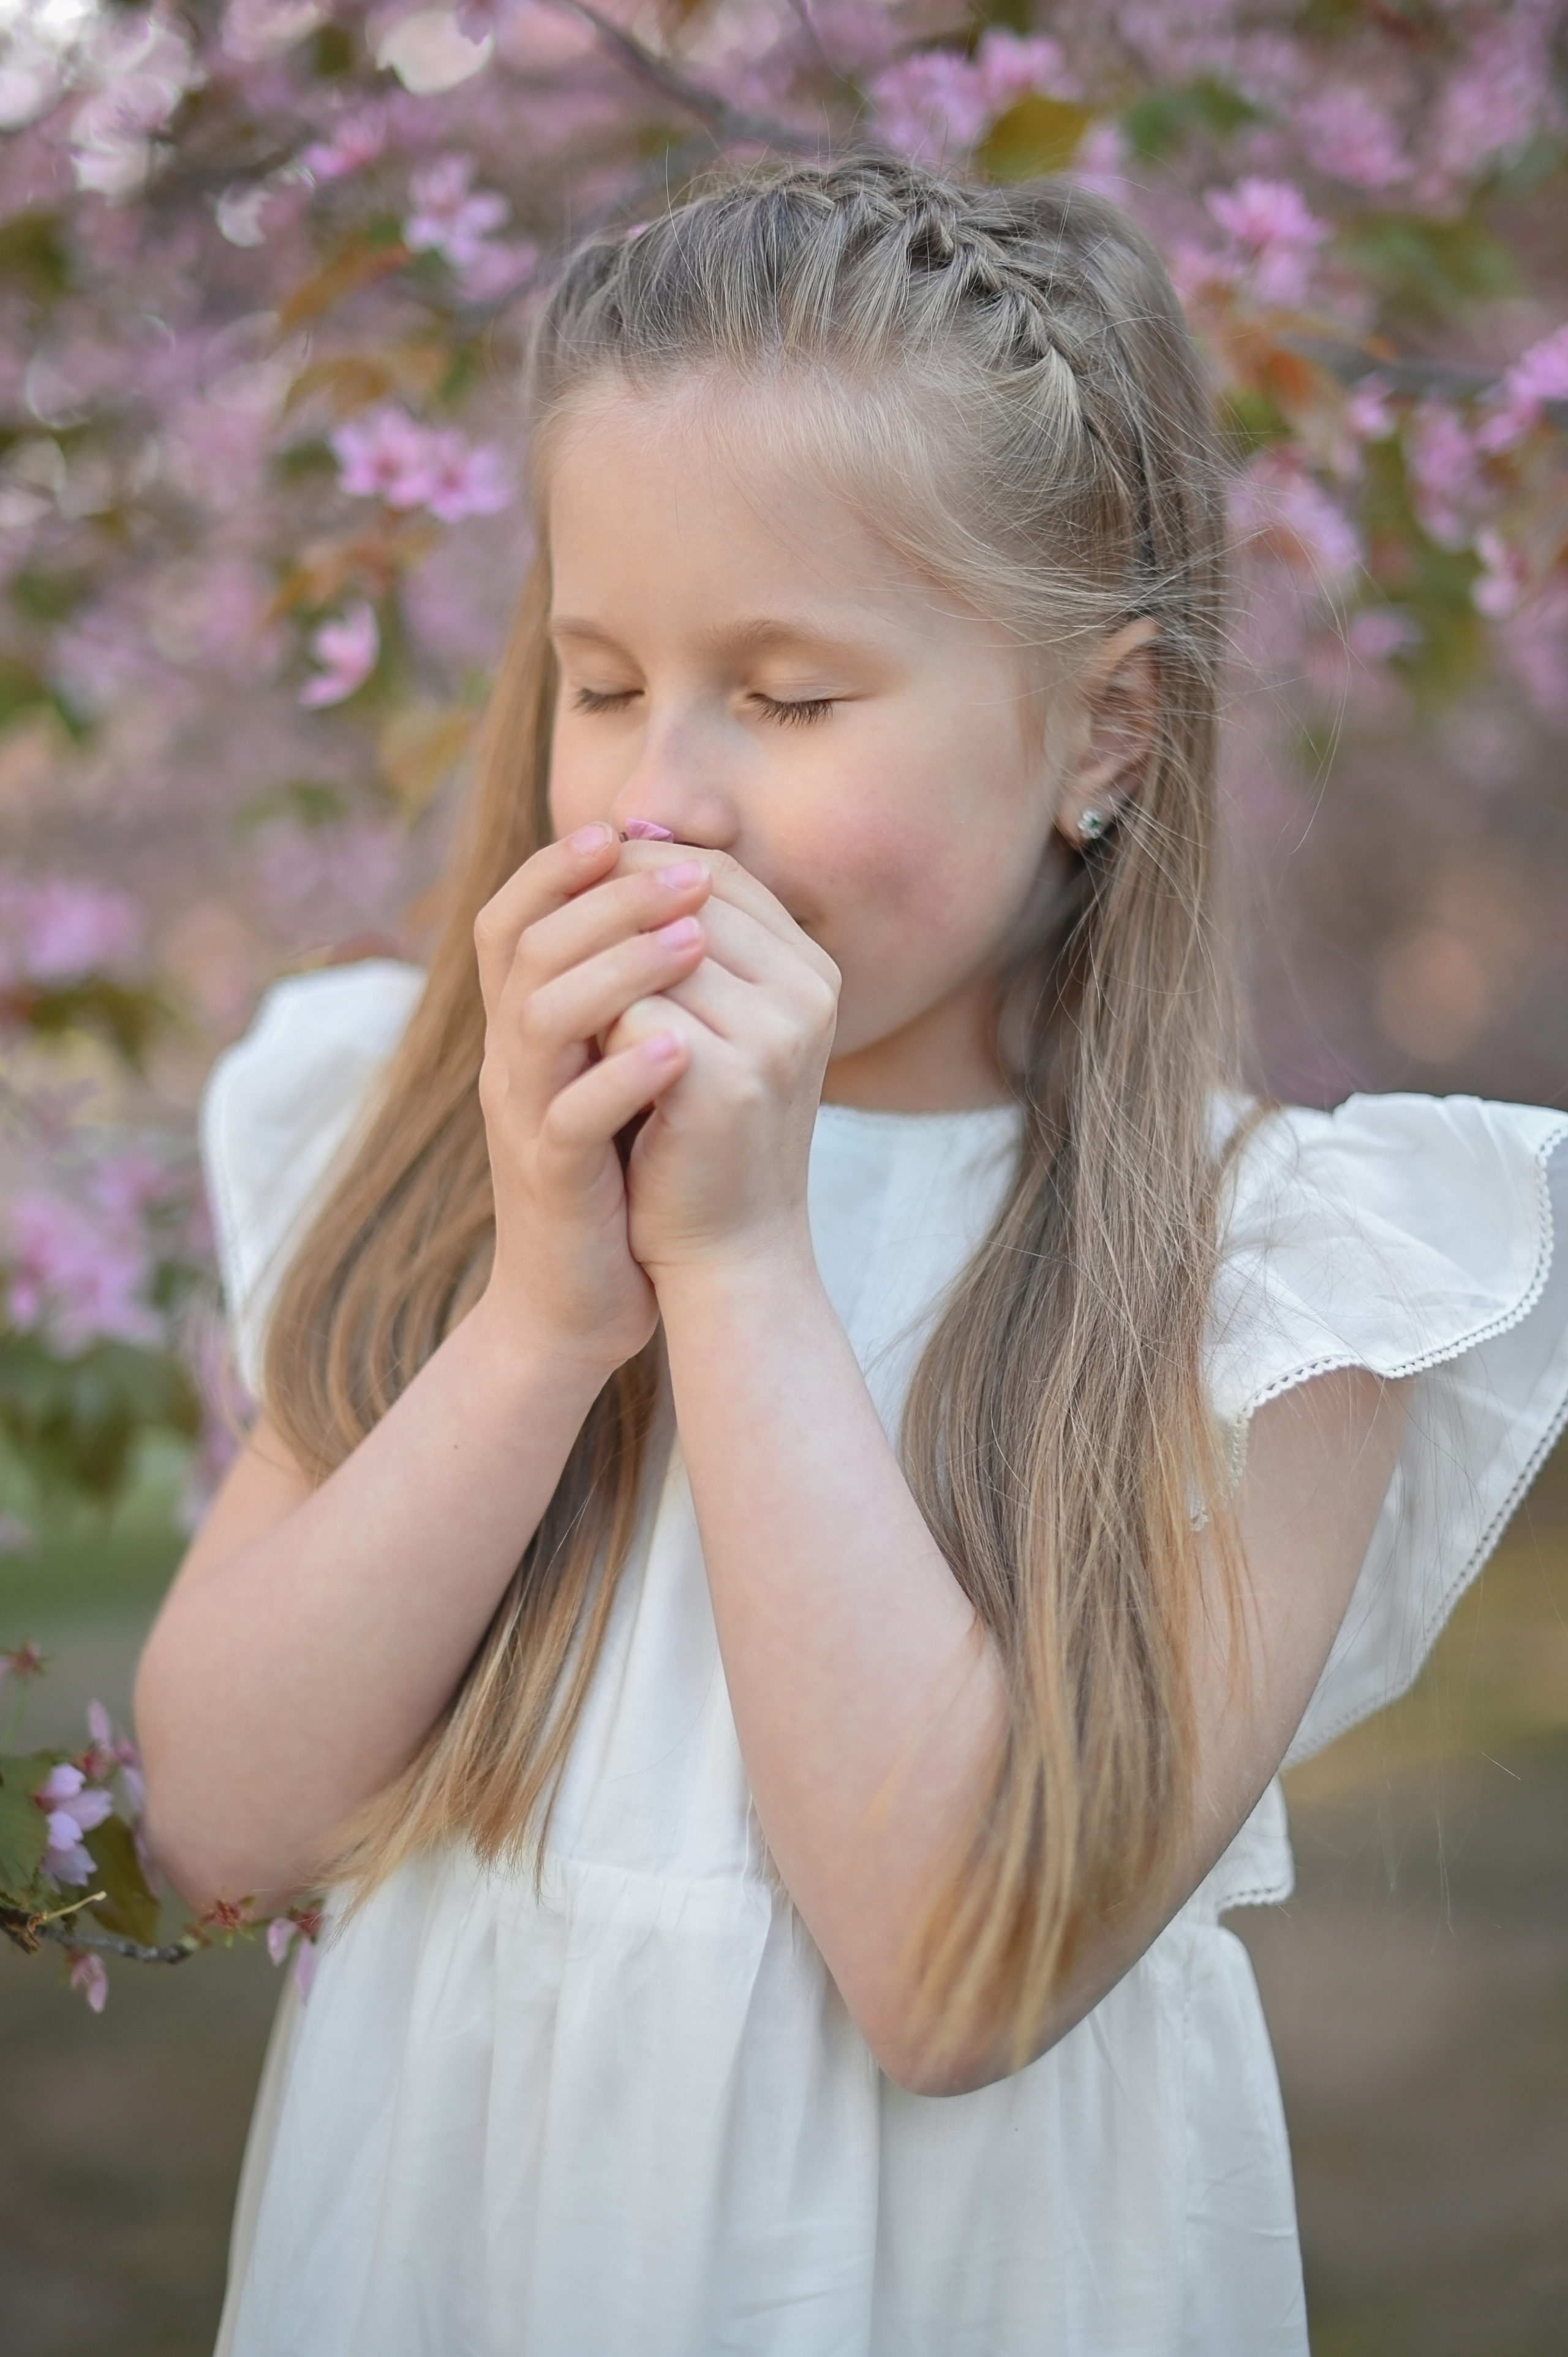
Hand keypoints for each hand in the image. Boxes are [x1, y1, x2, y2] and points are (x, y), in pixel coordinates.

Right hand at [471, 824, 713, 1371]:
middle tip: (691, 872)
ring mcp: (522, 1119)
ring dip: (619, 968)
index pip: (512, 919)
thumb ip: (625, 1002)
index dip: (557, 866)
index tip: (624, 828)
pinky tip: (679, 1049)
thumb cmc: (613, 1178)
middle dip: (609, 898)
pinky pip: (571, 1114)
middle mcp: (509, 1062)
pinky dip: (623, 1076)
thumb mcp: (609, 1073)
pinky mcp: (550, 1178)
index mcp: (522, 1029)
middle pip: (529, 947)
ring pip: (539, 1016)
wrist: (577, 1302)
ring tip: (694, 941)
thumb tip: (682, 909)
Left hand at [601, 847, 840, 1279]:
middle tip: (551, 960)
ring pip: (650, 950)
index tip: (571, 898)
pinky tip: (587, 1073)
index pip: (713, 871)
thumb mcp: (708, 1025)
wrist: (728, 1254)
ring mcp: (777, 1035)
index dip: (633, 870)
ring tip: (575, 1030)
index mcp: (811, 970)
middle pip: (682, 896)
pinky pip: (636, 1013)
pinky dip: (598, 1036)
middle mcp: (808, 991)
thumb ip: (687, 942)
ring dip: (595, 979)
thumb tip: (622, 831)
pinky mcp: (731, 1081)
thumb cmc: (703, 1138)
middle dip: (608, 917)